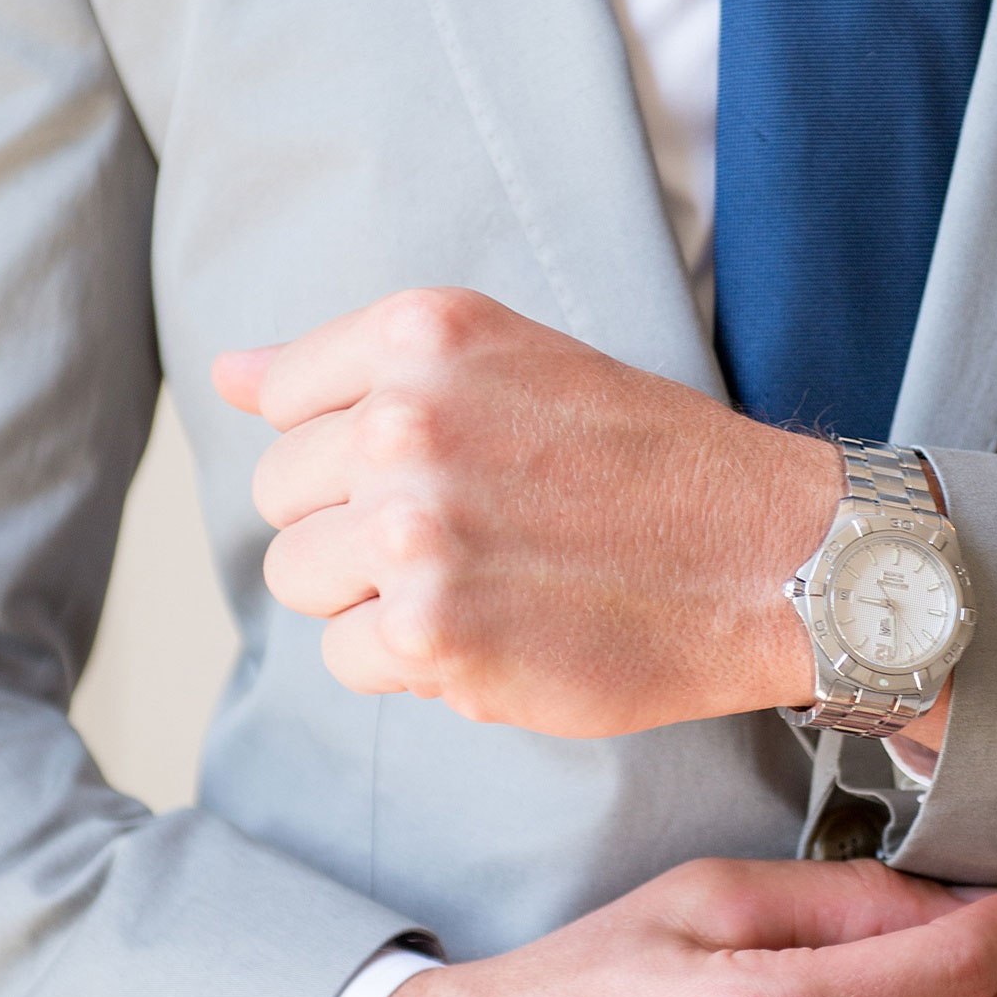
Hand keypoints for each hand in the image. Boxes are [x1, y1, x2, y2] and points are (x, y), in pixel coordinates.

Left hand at [213, 288, 839, 735]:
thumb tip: (229, 375)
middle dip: (352, 526)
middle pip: (280, 496)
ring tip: (477, 582)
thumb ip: (359, 369)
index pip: (284, 400)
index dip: (350, 449)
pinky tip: (494, 634)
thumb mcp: (505, 361)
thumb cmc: (644, 460)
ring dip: (372, 596)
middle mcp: (407, 417)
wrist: (767, 552)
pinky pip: (349, 658)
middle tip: (466, 534)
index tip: (433, 467)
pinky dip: (410, 663)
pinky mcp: (431, 631)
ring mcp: (414, 526)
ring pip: (300, 578)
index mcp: (424, 333)